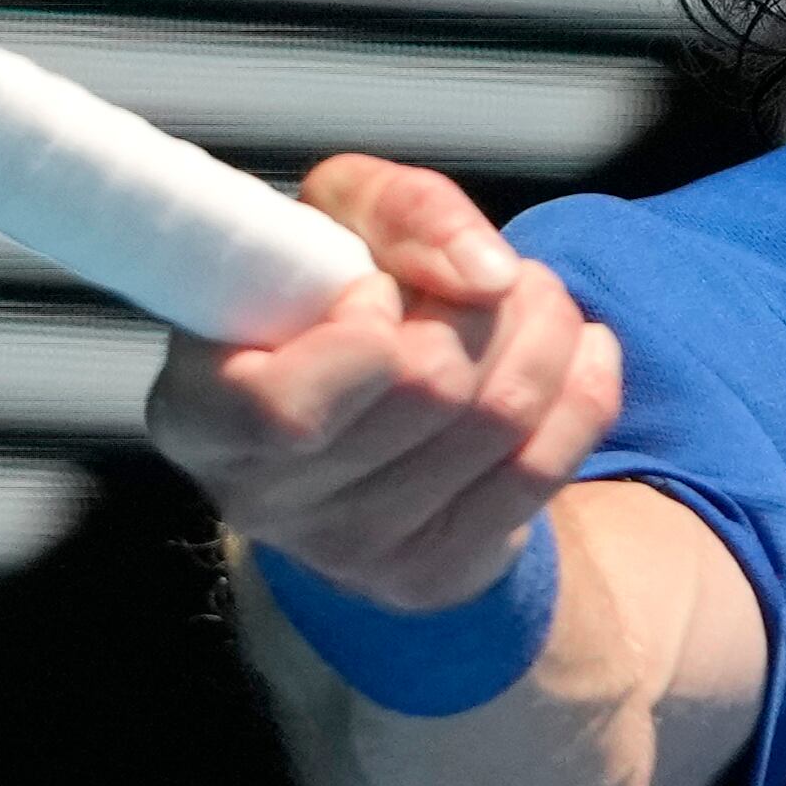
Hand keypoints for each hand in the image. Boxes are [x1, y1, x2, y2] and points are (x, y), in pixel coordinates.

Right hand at [144, 153, 621, 614]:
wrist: (363, 415)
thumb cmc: (326, 302)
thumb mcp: (336, 220)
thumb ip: (399, 210)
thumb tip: (487, 275)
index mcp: (201, 414)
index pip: (286, 407)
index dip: (363, 332)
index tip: (376, 292)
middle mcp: (262, 500)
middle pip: (426, 389)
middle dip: (479, 304)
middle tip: (481, 280)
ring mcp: (350, 553)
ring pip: (497, 417)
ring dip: (542, 326)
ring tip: (531, 296)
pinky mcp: (433, 575)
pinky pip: (546, 468)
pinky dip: (585, 384)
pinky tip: (582, 346)